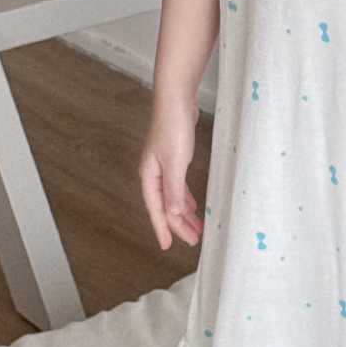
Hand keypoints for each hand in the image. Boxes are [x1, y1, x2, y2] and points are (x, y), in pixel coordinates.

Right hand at [138, 94, 203, 249]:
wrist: (176, 100)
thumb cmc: (173, 128)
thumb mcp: (176, 163)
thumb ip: (174, 190)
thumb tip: (174, 213)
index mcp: (150, 176)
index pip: (156, 209)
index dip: (163, 228)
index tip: (166, 246)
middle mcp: (153, 173)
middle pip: (165, 205)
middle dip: (178, 224)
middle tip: (192, 241)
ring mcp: (163, 166)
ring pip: (173, 196)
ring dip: (183, 213)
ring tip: (196, 228)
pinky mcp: (174, 158)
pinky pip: (178, 186)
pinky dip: (185, 198)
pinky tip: (193, 205)